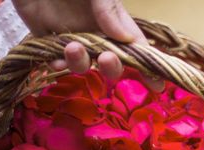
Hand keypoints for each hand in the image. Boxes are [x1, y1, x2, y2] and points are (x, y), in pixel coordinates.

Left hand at [13, 0, 155, 85]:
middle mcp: (94, 31)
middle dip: (113, 67)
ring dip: (81, 63)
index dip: (148, 66)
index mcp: (112, 18)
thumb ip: (109, 9)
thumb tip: (126, 39)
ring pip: (83, 63)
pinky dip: (56, 65)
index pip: (136, 46)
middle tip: (106, 59)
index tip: (158, 85)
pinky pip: (53, 60)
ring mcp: (70, 35)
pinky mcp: (44, 37)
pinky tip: (55, 60)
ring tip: (72, 47)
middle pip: (111, 61)